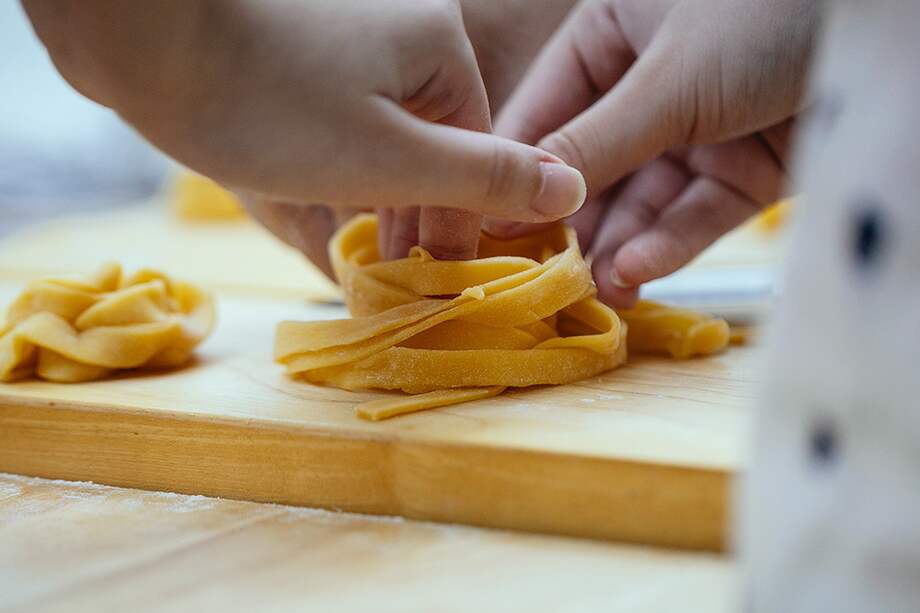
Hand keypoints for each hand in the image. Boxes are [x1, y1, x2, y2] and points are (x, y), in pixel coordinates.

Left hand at [247, 0, 581, 275]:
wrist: (143, 36)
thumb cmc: (269, 104)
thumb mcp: (389, 157)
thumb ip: (481, 178)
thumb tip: (570, 189)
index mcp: (440, 48)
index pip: (475, 153)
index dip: (456, 223)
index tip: (433, 280)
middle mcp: (403, 31)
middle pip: (431, 141)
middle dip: (414, 213)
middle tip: (390, 276)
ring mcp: (348, 35)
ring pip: (384, 131)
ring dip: (376, 194)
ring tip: (356, 251)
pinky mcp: (300, 46)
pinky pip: (341, 115)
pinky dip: (339, 162)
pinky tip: (321, 197)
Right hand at [492, 0, 816, 306]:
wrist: (890, 19)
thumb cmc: (766, 10)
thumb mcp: (667, 80)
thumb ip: (593, 142)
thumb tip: (521, 198)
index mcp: (611, 35)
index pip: (546, 112)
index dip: (517, 173)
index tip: (486, 229)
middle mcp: (649, 84)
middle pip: (593, 167)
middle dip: (570, 222)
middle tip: (541, 278)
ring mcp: (699, 129)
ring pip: (644, 200)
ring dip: (617, 246)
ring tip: (591, 291)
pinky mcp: (746, 168)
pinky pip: (696, 213)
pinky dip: (667, 244)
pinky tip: (634, 274)